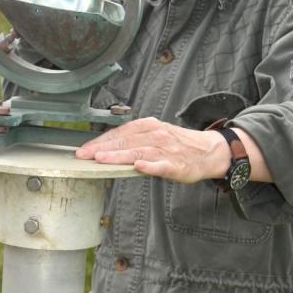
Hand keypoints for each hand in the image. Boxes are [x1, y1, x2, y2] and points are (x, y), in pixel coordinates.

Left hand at [75, 117, 230, 182]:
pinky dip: (150, 165)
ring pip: (138, 151)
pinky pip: (161, 165)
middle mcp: (156, 135)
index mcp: (149, 126)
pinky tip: (138, 166)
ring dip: (119, 155)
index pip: (120, 133)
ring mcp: (166, 150)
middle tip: (83, 155)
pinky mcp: (176, 165)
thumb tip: (108, 146)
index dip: (101, 141)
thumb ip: (135, 139)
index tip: (84, 149)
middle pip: (125, 141)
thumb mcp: (156, 134)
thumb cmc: (178, 144)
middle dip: (102, 148)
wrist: (209, 151)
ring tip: (101, 159)